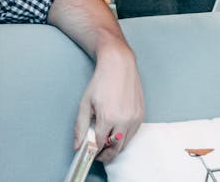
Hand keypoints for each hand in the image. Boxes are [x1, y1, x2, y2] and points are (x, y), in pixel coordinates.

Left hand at [75, 42, 143, 162]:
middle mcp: (124, 120)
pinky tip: (116, 131)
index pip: (100, 144)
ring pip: (126, 143)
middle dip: (105, 155)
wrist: (119, 65)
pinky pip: (133, 133)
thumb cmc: (101, 81)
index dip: (93, 151)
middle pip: (115, 149)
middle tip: (98, 154)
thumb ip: (81, 127)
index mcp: (108, 118)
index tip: (89, 152)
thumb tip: (78, 145)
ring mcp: (135, 118)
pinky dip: (125, 137)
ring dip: (116, 147)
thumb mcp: (85, 104)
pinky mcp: (141, 114)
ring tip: (106, 143)